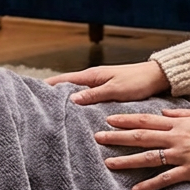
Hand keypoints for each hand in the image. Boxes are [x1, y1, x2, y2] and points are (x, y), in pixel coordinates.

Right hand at [45, 60, 169, 104]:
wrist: (157, 77)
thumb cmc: (138, 81)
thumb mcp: (115, 90)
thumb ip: (94, 95)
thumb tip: (71, 99)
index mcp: (92, 75)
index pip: (63, 80)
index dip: (48, 85)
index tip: (32, 91)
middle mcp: (93, 79)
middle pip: (67, 87)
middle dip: (53, 95)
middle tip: (38, 107)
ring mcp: (99, 85)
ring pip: (77, 93)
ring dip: (66, 101)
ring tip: (53, 113)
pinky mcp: (106, 91)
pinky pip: (88, 98)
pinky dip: (80, 103)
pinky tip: (77, 113)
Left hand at [96, 108, 189, 189]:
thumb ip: (180, 114)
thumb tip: (163, 114)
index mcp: (177, 124)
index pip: (145, 121)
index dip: (126, 120)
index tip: (109, 120)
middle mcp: (175, 139)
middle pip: (141, 137)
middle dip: (118, 138)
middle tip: (98, 138)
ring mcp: (181, 156)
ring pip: (148, 158)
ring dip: (127, 161)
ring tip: (109, 163)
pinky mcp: (189, 172)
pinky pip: (166, 179)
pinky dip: (150, 184)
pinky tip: (136, 189)